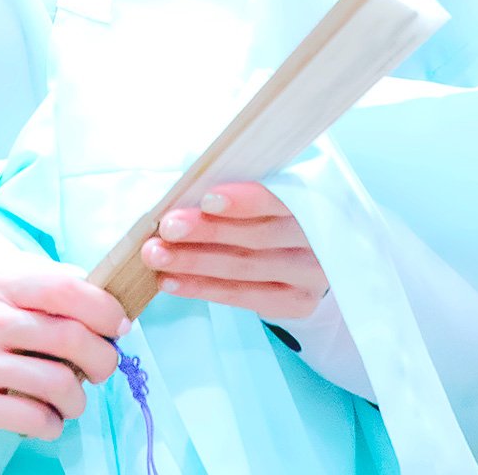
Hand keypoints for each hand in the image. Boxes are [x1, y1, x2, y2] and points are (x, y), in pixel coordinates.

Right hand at [0, 262, 129, 451]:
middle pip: (71, 337)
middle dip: (102, 358)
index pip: (65, 288)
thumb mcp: (0, 297)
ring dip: (78, 399)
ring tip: (71, 400)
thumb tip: (98, 290)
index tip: (119, 326)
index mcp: (1, 285)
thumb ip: (44, 289)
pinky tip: (46, 418)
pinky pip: (35, 418)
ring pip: (59, 383)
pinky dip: (53, 424)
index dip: (103, 307)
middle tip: (102, 369)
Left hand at [140, 180, 328, 317]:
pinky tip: (171, 281)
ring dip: (194, 263)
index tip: (205, 198)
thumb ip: (244, 181)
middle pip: (255, 238)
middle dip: (206, 232)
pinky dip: (202, 288)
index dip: (243, 201)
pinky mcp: (294, 304)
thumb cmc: (283, 208)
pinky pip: (241, 297)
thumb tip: (192, 174)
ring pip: (243, 270)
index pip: (277, 201)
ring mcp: (307, 277)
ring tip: (156, 255)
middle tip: (166, 227)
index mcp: (314, 200)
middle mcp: (317, 242)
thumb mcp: (277, 185)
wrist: (321, 252)